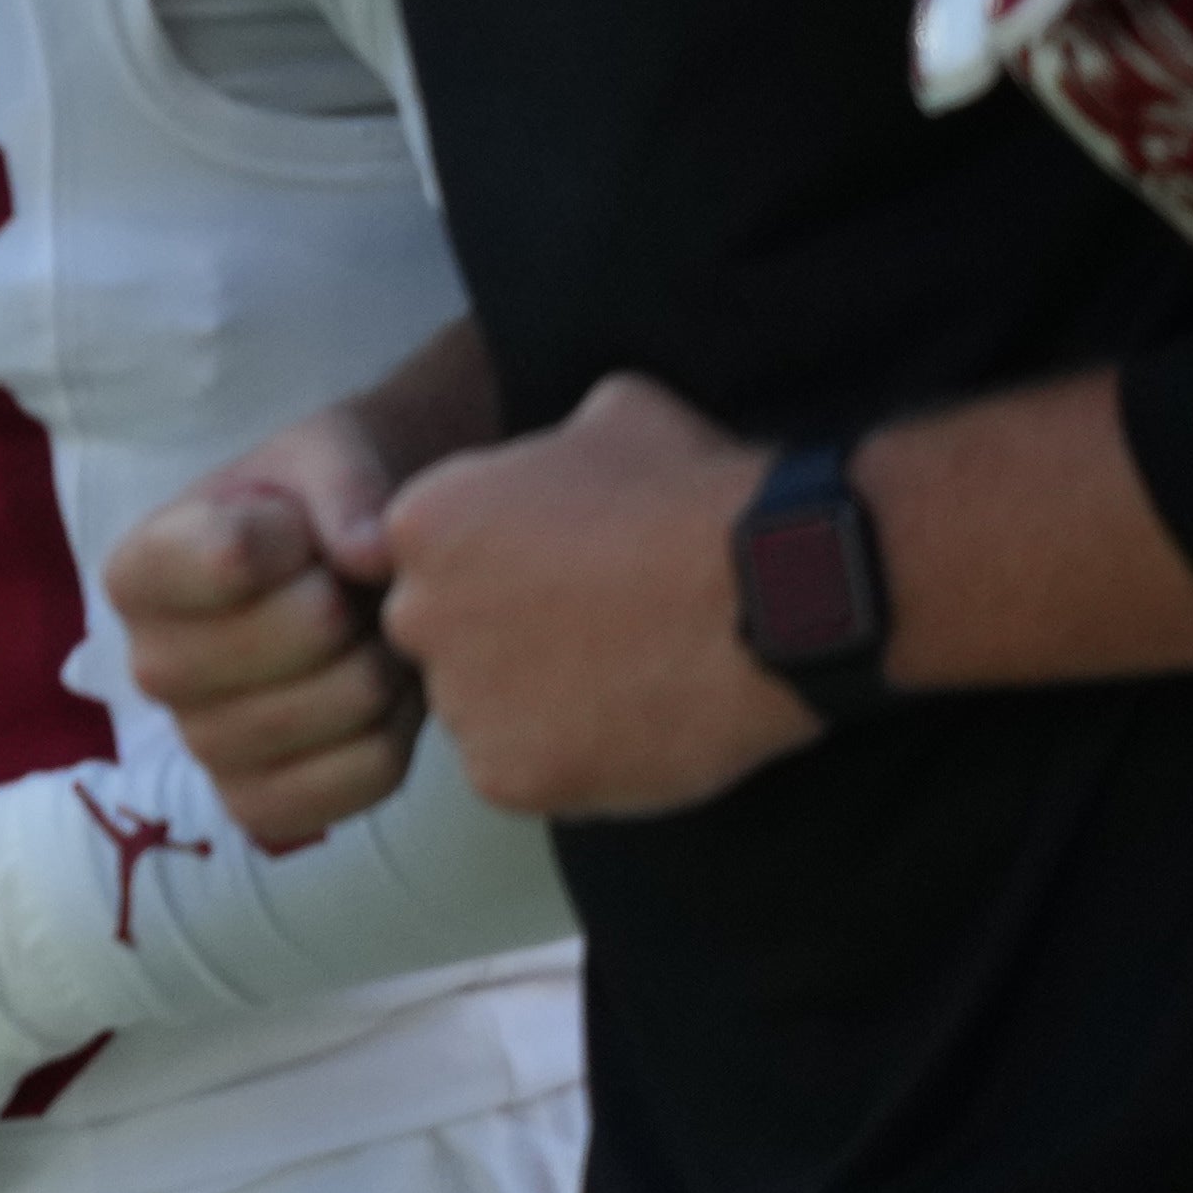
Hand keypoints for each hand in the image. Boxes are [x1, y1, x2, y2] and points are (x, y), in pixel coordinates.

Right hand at [114, 405, 426, 848]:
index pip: (229, 558)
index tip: (300, 525)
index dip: (300, 534)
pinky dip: (401, 730)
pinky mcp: (260, 802)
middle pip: (305, 633)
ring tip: (372, 636)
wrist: (344, 571)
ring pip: (345, 707)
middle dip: (362, 597)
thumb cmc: (315, 506)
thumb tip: (370, 555)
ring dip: (389, 661)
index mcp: (139, 573)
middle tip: (353, 588)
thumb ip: (343, 485)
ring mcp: (202, 743)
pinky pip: (367, 775)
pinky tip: (382, 698)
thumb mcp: (323, 455)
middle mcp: (150, 666)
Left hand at [378, 372, 814, 820]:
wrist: (774, 592)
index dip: (495, 570)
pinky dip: (570, 761)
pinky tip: (634, 726)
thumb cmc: (696, 495)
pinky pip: (521, 775)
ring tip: (626, 679)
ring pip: (479, 711)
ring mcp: (460, 701)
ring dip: (534, 704)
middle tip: (591, 633)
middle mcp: (418, 614)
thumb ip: (550, 446)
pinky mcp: (508, 777)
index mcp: (420, 523)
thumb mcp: (610, 415)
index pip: (427, 562)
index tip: (556, 576)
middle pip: (440, 638)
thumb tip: (563, 452)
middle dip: (500, 637)